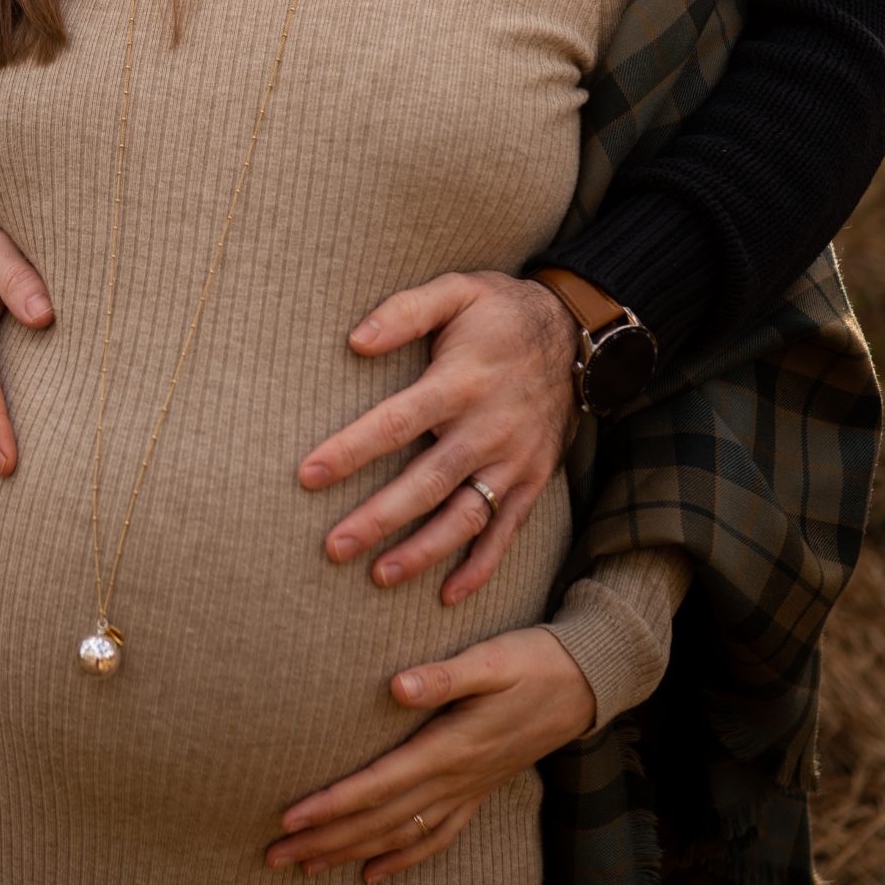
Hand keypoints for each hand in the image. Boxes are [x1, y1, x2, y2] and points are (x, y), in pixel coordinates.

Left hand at [264, 627, 596, 884]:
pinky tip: (372, 874)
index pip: (379, 784)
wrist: (585, 684)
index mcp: (450, 747)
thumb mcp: (491, 660)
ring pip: (400, 835)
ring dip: (349, 854)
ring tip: (304, 868)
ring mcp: (467, 792)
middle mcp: (454, 779)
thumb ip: (445, 675)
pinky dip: (401, 859)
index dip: (333, 804)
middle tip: (273, 856)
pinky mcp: (477, 793)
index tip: (289, 817)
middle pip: (378, 820)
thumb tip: (396, 687)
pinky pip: (435, 839)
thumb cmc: (532, 662)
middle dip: (324, 840)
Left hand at [299, 270, 579, 603]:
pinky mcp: (533, 479)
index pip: (395, 423)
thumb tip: (355, 341)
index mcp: (459, 383)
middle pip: (426, 482)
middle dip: (379, 518)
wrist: (578, 334)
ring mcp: (513, 459)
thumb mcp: (457, 289)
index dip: (350, 451)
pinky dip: (481, 565)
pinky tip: (448, 594)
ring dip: (424, 551)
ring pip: (465, 515)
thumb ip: (405, 311)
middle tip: (334, 547)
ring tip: (380, 576)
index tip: (306, 475)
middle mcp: (487, 428)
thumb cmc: (501, 311)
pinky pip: (507, 530)